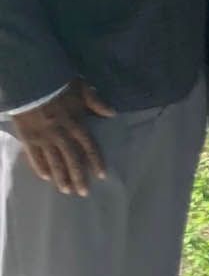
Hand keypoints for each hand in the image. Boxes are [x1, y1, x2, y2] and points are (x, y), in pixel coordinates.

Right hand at [11, 81, 113, 195]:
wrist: (30, 83)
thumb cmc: (58, 85)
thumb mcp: (82, 89)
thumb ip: (97, 103)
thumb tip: (113, 113)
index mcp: (76, 124)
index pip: (89, 147)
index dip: (96, 162)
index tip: (101, 176)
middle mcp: (61, 135)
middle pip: (72, 159)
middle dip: (78, 177)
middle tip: (83, 192)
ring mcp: (44, 138)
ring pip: (54, 162)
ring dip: (61, 177)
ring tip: (66, 191)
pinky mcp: (28, 138)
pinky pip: (35, 156)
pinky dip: (40, 167)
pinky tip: (45, 178)